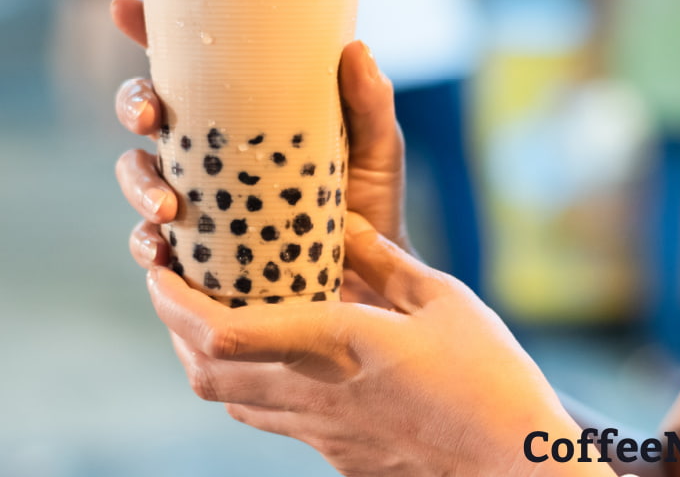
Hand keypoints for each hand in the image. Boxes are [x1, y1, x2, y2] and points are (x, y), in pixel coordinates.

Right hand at [111, 0, 407, 299]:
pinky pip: (149, 244)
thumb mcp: (375, 150)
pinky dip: (146, 246)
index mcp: (240, 111)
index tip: (126, 9)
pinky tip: (161, 253)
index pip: (187, 62)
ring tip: (166, 208)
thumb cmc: (370, 206)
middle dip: (132, 105)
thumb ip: (369, 104)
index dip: (148, 30)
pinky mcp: (191, 251)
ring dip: (137, 184)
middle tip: (147, 117)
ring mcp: (193, 198)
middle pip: (144, 110)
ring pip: (137, 174)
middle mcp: (206, 149)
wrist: (369, 289)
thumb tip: (355, 49)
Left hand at [146, 212, 578, 476]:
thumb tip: (341, 226)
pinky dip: (247, 384)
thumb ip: (382, 260)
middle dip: (173, 327)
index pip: (223, 333)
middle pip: (204, 374)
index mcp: (334, 347)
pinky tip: (272, 354)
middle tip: (173, 284)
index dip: (175, 302)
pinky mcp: (337, 456)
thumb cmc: (491, 380)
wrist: (520, 470)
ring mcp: (321, 434)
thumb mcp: (442, 300)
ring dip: (204, 357)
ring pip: (229, 402)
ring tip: (211, 312)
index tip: (159, 267)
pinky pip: (268, 418)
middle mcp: (313, 396)